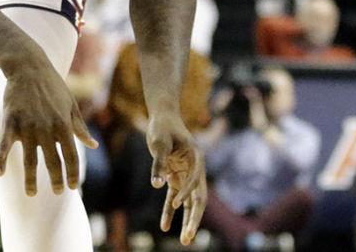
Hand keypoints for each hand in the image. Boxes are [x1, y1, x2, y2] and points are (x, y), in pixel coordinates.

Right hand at [0, 54, 96, 196]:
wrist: (28, 67)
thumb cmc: (52, 86)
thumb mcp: (71, 105)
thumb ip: (80, 127)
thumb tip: (93, 145)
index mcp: (64, 124)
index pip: (72, 156)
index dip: (73, 174)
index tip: (73, 186)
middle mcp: (47, 128)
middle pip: (53, 162)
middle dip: (56, 180)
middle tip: (57, 192)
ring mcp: (28, 126)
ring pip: (30, 159)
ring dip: (31, 179)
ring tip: (31, 194)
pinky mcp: (11, 121)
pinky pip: (5, 145)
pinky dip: (1, 159)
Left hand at [147, 112, 207, 245]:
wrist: (162, 116)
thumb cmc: (162, 126)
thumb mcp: (159, 142)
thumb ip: (158, 163)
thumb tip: (157, 185)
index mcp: (196, 158)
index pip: (195, 180)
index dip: (186, 192)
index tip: (174, 204)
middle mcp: (195, 169)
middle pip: (198, 198)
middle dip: (194, 219)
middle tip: (189, 238)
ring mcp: (186, 175)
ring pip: (188, 202)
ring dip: (186, 221)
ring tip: (185, 241)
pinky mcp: (176, 177)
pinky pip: (173, 198)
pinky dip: (169, 212)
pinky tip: (164, 227)